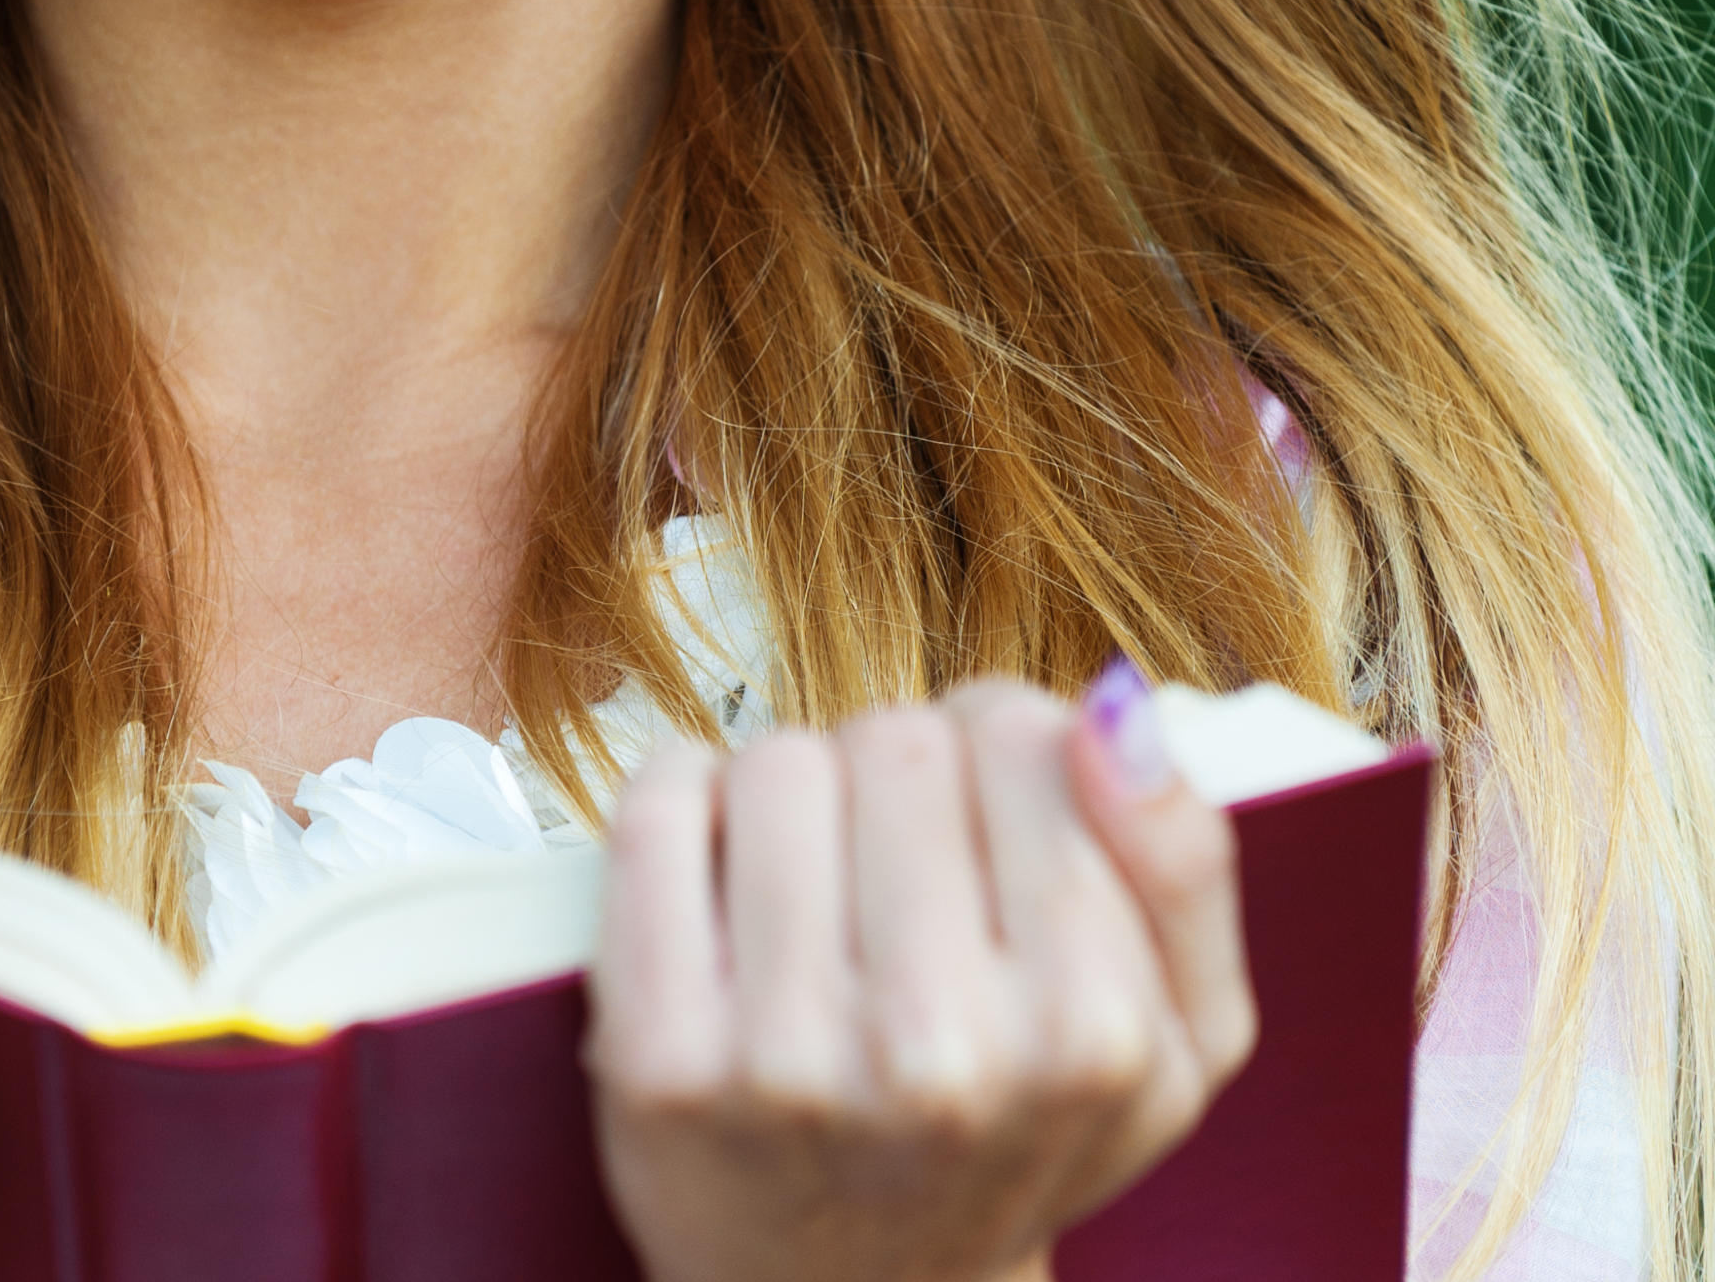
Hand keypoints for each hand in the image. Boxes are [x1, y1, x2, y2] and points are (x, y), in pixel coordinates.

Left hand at [586, 675, 1256, 1281]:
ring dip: (787, 790)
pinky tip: (713, 867)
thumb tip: (1117, 706)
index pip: (1023, 734)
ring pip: (777, 761)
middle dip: (889, 773)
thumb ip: (1185, 861)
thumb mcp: (1180, 1039)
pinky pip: (658, 810)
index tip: (980, 808)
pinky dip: (680, 796)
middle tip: (890, 865)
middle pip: (895, 738)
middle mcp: (942, 1054)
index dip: (994, 744)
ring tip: (810, 884)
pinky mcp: (658, 1059)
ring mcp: (788, 1060)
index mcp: (1092, 1034)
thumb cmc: (1016, 1137)